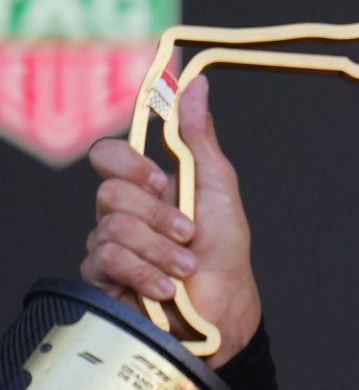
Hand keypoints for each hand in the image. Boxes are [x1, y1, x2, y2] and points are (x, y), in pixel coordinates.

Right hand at [81, 80, 262, 365]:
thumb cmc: (224, 249)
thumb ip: (199, 137)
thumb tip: (194, 85)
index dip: (127, 163)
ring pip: (111, 229)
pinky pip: (106, 261)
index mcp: (145, 187)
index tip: (161, 179)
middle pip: (110, 194)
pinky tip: (165, 286)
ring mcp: (109, 246)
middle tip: (188, 232)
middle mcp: (121, 213)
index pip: (107, 156)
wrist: (224, 305)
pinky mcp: (102, 279)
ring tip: (186, 265)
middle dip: (158, 216)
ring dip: (159, 249)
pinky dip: (145, 272)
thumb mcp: (218, 185)